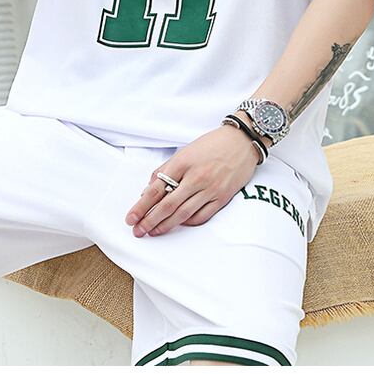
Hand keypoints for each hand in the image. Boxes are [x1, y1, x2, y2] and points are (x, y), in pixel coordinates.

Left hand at [124, 125, 260, 237]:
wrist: (242, 142)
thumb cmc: (211, 145)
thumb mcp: (184, 151)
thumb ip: (166, 170)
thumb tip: (149, 190)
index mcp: (182, 163)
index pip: (156, 189)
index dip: (141, 206)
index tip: (131, 217)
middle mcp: (195, 177)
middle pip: (167, 205)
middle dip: (149, 220)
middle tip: (138, 231)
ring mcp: (210, 189)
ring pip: (183, 214)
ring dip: (165, 225)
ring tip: (153, 231)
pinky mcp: (222, 198)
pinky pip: (201, 216)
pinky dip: (187, 223)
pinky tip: (178, 225)